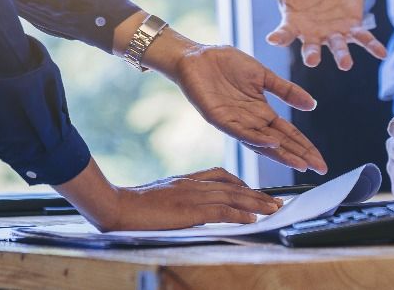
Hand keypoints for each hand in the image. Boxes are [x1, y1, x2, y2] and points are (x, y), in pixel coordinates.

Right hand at [55, 159, 281, 231]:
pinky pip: (220, 209)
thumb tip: (198, 215)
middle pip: (233, 185)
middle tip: (277, 201)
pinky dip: (239, 213)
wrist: (116, 206)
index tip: (256, 191)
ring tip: (274, 209)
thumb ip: (182, 202)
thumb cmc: (134, 207)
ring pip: (232, 195)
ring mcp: (192, 194)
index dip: (242, 183)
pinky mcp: (189, 209)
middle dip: (257, 194)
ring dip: (256, 202)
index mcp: (186, 180)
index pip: (221, 176)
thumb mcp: (163, 198)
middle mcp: (193, 183)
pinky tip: (253, 218)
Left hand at [172, 42, 327, 173]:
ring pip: (262, 143)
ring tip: (300, 164)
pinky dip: (257, 139)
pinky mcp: (220, 118)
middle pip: (280, 143)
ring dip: (281, 154)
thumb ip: (287, 91)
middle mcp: (251, 122)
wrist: (198, 55)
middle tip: (318, 168)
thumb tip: (312, 105)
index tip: (320, 160)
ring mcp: (236, 122)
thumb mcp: (264, 75)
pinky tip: (272, 143)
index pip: (288, 133)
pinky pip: (240, 132)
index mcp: (262, 112)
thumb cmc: (227, 64)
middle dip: (300, 155)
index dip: (305, 147)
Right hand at [233, 0, 386, 69]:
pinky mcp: (352, 28)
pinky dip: (372, 46)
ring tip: (346, 64)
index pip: (285, 33)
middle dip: (313, 54)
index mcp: (294, 25)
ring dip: (342, 56)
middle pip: (312, 47)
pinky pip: (363, 39)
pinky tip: (382, 53)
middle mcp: (313, 35)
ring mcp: (333, 33)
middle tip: (313, 61)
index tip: (273, 39)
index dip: (280, 36)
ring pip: (338, 47)